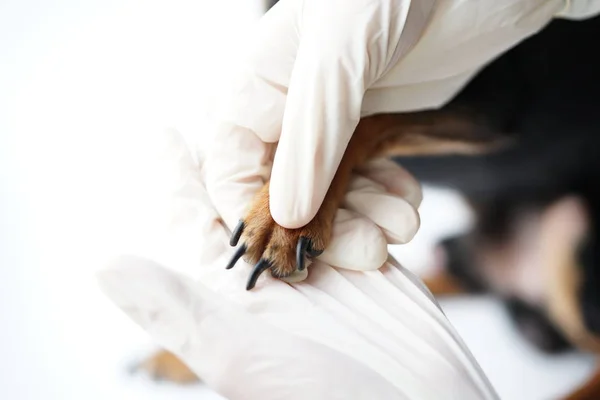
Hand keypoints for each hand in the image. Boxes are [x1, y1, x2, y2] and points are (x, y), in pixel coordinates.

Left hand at [97, 128, 497, 398]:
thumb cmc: (327, 398)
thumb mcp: (239, 353)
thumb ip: (174, 308)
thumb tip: (104, 265)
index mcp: (232, 289)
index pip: (192, 219)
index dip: (174, 174)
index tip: (162, 132)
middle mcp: (273, 271)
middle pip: (249, 193)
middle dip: (250, 151)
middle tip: (247, 105)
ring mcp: (321, 260)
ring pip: (307, 190)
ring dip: (319, 160)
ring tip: (320, 124)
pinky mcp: (368, 257)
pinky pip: (357, 204)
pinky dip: (366, 183)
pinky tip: (371, 165)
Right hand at [204, 0, 573, 281]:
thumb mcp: (342, 52)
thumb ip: (311, 134)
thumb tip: (287, 213)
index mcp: (257, 88)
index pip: (232, 172)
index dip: (258, 220)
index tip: (297, 253)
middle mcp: (288, 112)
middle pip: (285, 197)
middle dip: (325, 230)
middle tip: (370, 249)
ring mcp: (331, 124)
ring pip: (328, 197)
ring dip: (362, 220)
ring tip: (401, 223)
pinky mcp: (371, 129)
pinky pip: (365, 182)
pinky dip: (383, 200)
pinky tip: (406, 201)